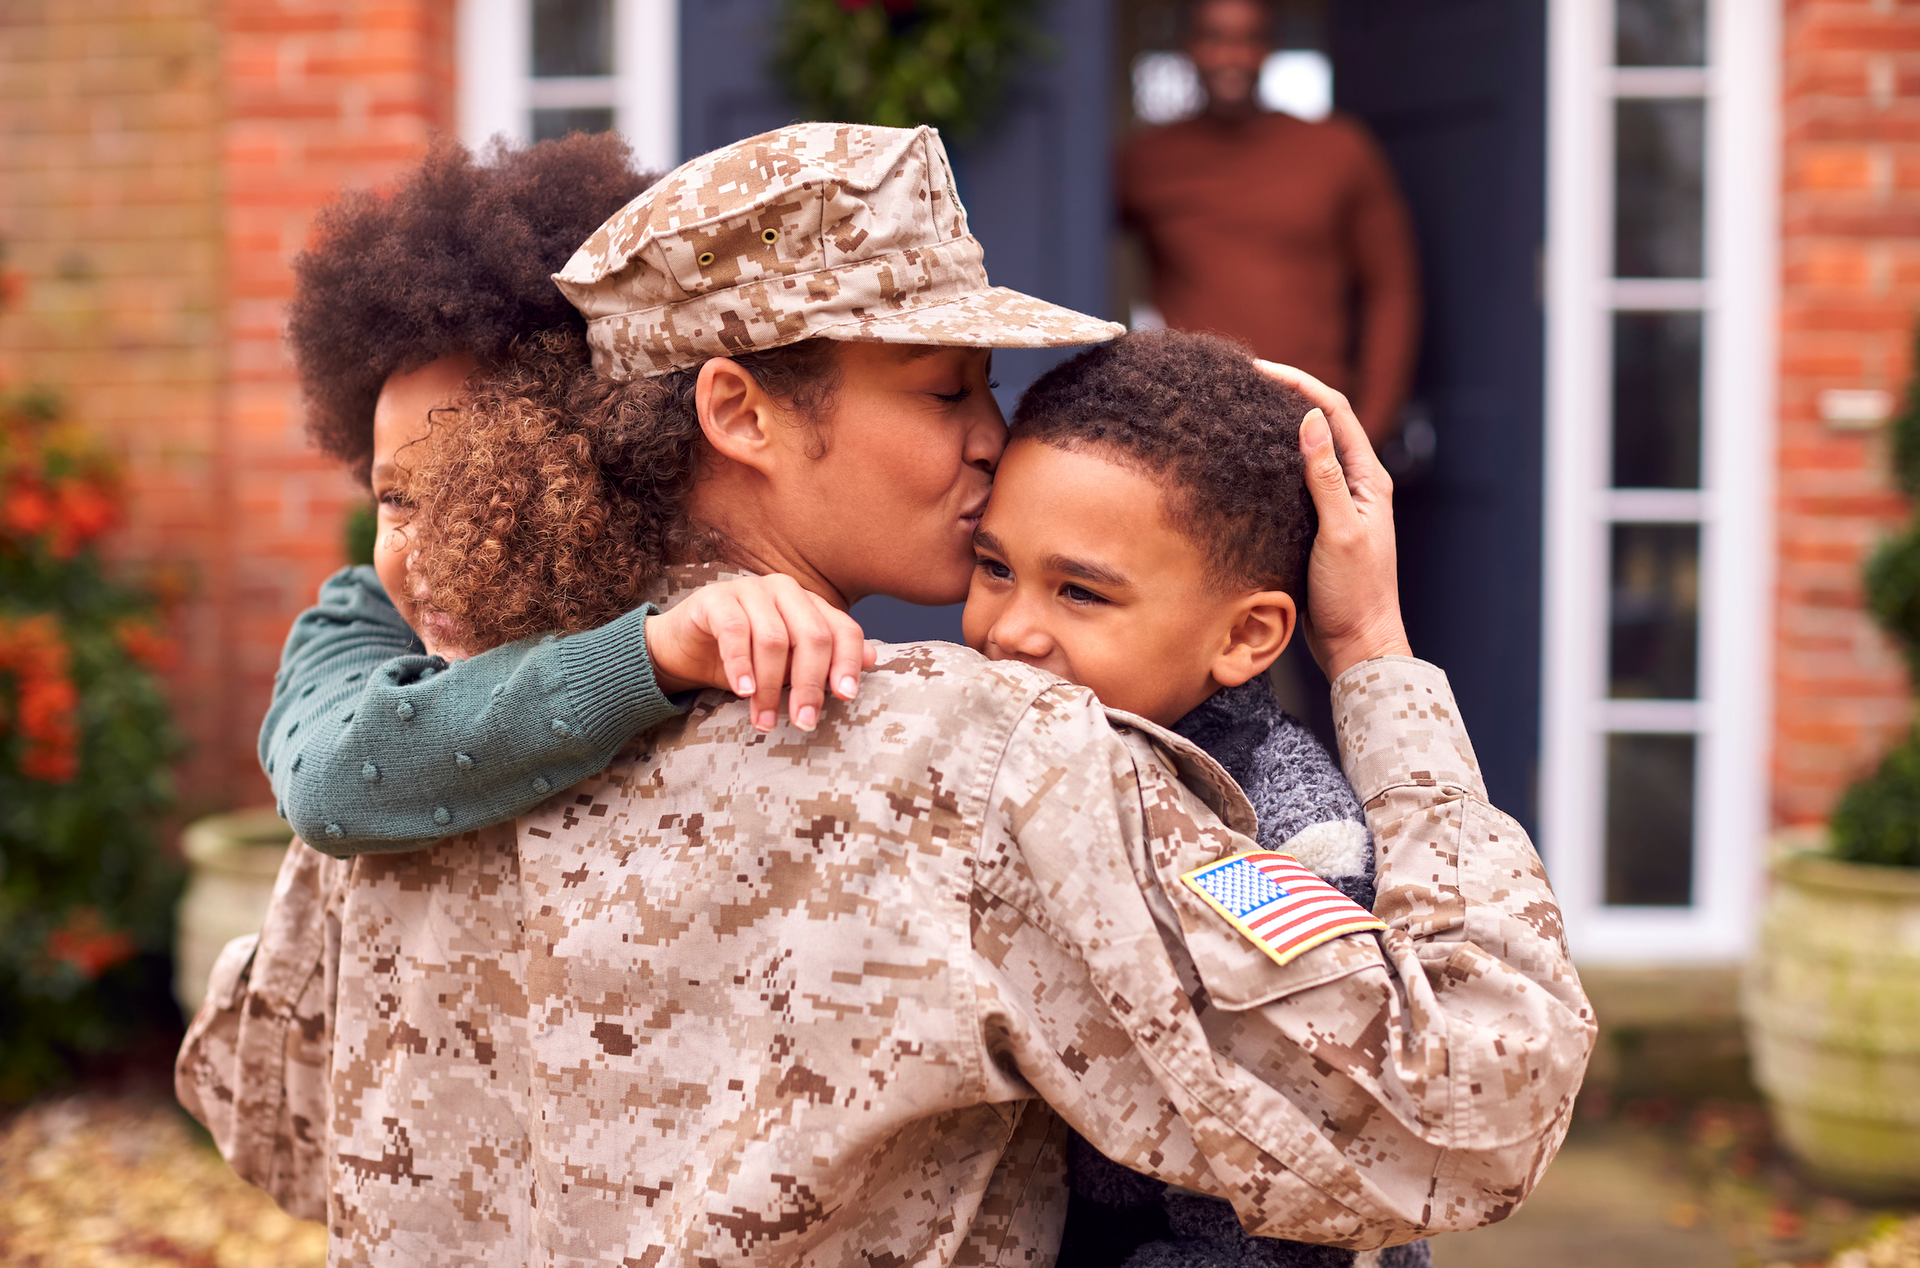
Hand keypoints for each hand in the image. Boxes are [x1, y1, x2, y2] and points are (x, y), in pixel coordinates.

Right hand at [644, 574, 876, 732]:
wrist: (686, 648)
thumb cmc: (745, 659)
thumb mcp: (788, 667)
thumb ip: (824, 662)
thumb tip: (871, 658)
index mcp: (810, 604)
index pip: (843, 629)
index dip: (847, 663)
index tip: (846, 698)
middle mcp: (785, 590)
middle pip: (812, 636)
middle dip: (810, 684)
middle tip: (804, 722)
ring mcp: (750, 590)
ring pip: (773, 639)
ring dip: (770, 687)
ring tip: (765, 721)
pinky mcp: (715, 599)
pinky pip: (735, 632)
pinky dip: (741, 666)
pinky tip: (744, 692)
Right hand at [1257, 361, 1412, 679]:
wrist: (1357, 643)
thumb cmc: (1355, 594)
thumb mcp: (1340, 533)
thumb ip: (1326, 478)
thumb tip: (1310, 420)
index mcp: (1369, 479)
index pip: (1335, 412)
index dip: (1300, 384)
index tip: (1260, 370)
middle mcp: (1355, 484)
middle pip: (1320, 423)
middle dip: (1285, 396)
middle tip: (1242, 382)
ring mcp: (1337, 503)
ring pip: (1306, 450)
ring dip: (1276, 427)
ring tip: (1239, 411)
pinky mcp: (1318, 523)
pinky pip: (1295, 480)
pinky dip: (1272, 462)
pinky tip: (1246, 461)